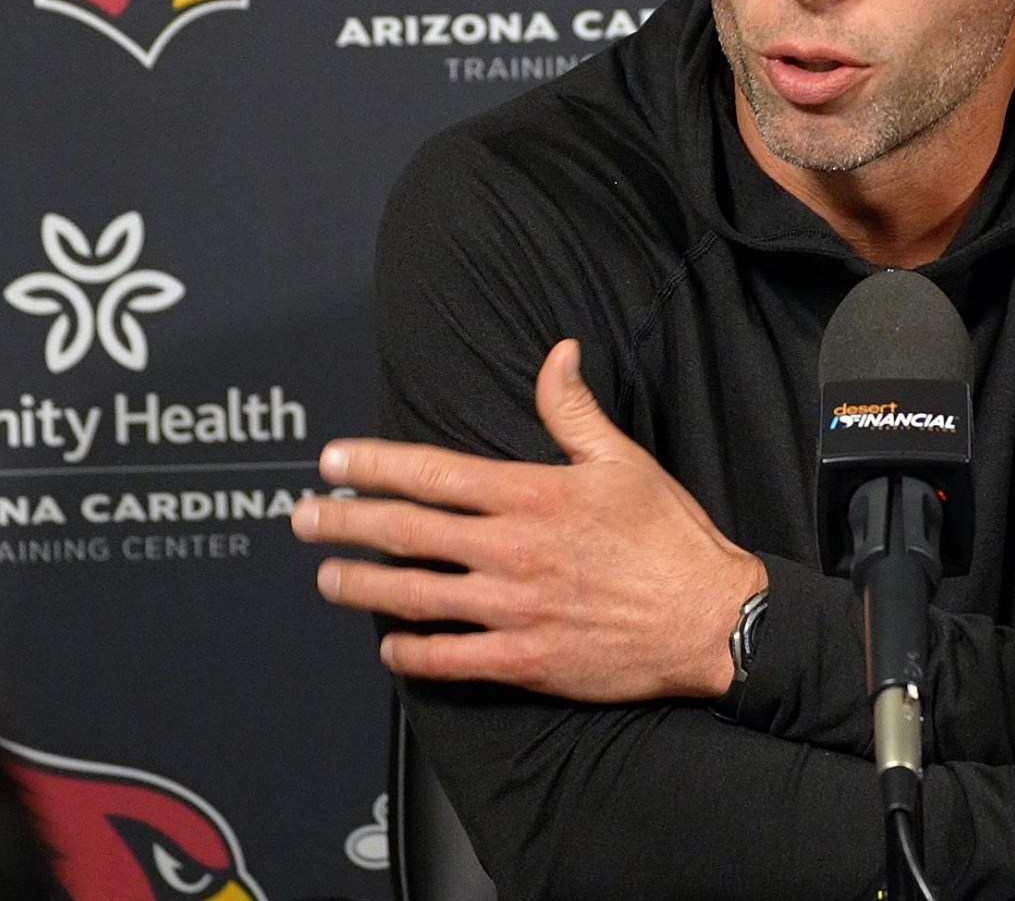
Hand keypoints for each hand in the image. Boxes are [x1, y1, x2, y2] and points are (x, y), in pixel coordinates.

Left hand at [293, 339, 769, 703]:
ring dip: (362, 585)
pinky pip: (451, 659)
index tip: (332, 459)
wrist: (712, 620)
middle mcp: (512, 551)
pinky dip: (411, 654)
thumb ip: (575, 411)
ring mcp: (513, 609)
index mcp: (532, 495)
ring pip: (416, 596)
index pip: (433, 473)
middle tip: (302, 517)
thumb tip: (556, 354)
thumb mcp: (626, 460)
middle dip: (345, 521)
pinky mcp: (526, 661)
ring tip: (328, 576)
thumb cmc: (671, 538)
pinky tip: (388, 646)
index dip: (375, 464)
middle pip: (407, 533)